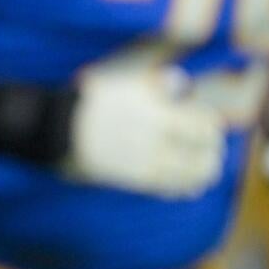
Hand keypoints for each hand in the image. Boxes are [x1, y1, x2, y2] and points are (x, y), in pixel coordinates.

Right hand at [64, 63, 223, 197]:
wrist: (56, 127)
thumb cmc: (89, 100)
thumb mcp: (121, 82)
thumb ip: (154, 82)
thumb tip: (180, 80)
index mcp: (157, 110)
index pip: (206, 124)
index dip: (212, 127)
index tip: (209, 128)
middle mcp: (158, 137)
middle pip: (205, 152)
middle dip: (213, 153)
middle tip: (211, 152)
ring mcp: (147, 160)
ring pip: (191, 174)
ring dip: (202, 174)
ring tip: (202, 171)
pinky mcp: (134, 179)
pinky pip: (169, 188)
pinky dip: (182, 188)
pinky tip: (184, 187)